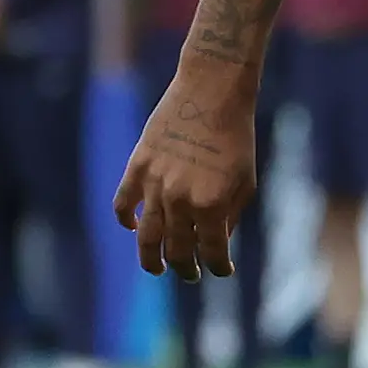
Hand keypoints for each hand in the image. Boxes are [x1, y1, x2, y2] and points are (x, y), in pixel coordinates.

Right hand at [113, 68, 264, 278]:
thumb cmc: (236, 137)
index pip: (211, 252)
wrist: (210, 93)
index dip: (218, 267)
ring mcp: (153, 184)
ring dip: (151, 258)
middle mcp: (179, 200)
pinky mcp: (136, 167)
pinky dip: (125, 221)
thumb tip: (217, 243)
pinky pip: (122, 204)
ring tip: (156, 269)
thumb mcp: (245, 181)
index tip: (222, 271)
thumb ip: (230, 216)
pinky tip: (134, 229)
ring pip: (146, 236)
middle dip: (185, 267)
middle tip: (189, 274)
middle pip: (176, 249)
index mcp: (211, 205)